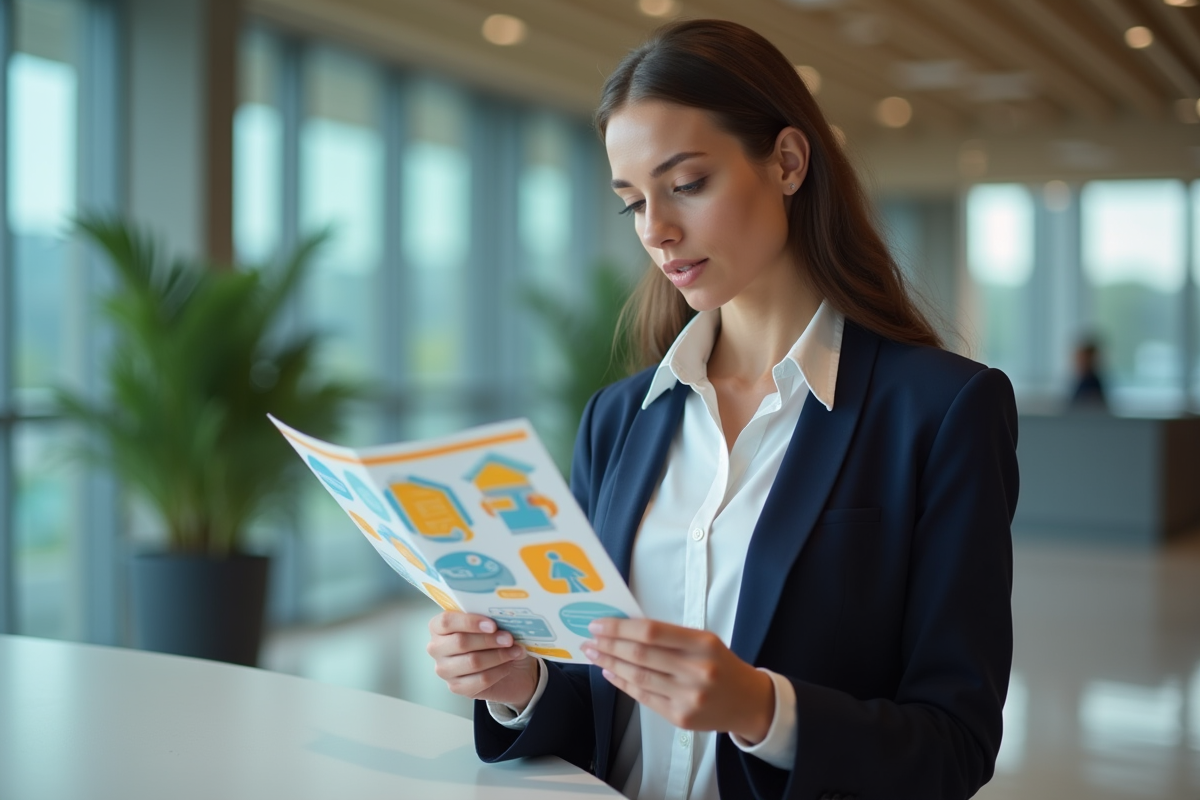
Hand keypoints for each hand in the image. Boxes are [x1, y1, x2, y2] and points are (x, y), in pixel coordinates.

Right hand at [426, 612, 538, 707]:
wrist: (507, 667)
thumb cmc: (494, 639)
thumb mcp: (492, 624)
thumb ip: (491, 619)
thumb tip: (505, 619)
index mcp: (439, 626)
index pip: (447, 622)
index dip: (470, 622)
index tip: (493, 625)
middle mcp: (437, 648)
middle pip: (460, 642)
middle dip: (489, 640)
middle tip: (509, 639)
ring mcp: (444, 670)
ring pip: (472, 662)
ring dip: (498, 656)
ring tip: (515, 651)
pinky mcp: (457, 687)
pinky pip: (480, 679)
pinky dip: (499, 671)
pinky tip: (508, 666)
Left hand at [582, 618, 774, 742]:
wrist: (748, 702)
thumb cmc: (721, 665)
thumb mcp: (704, 641)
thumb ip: (669, 636)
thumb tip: (624, 628)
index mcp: (703, 643)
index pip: (652, 631)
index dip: (620, 627)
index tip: (599, 624)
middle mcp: (697, 670)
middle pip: (640, 655)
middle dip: (609, 645)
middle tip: (590, 638)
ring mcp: (688, 697)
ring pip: (638, 677)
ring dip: (610, 663)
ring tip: (594, 654)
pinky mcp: (680, 717)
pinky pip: (643, 697)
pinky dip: (623, 683)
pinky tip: (610, 672)